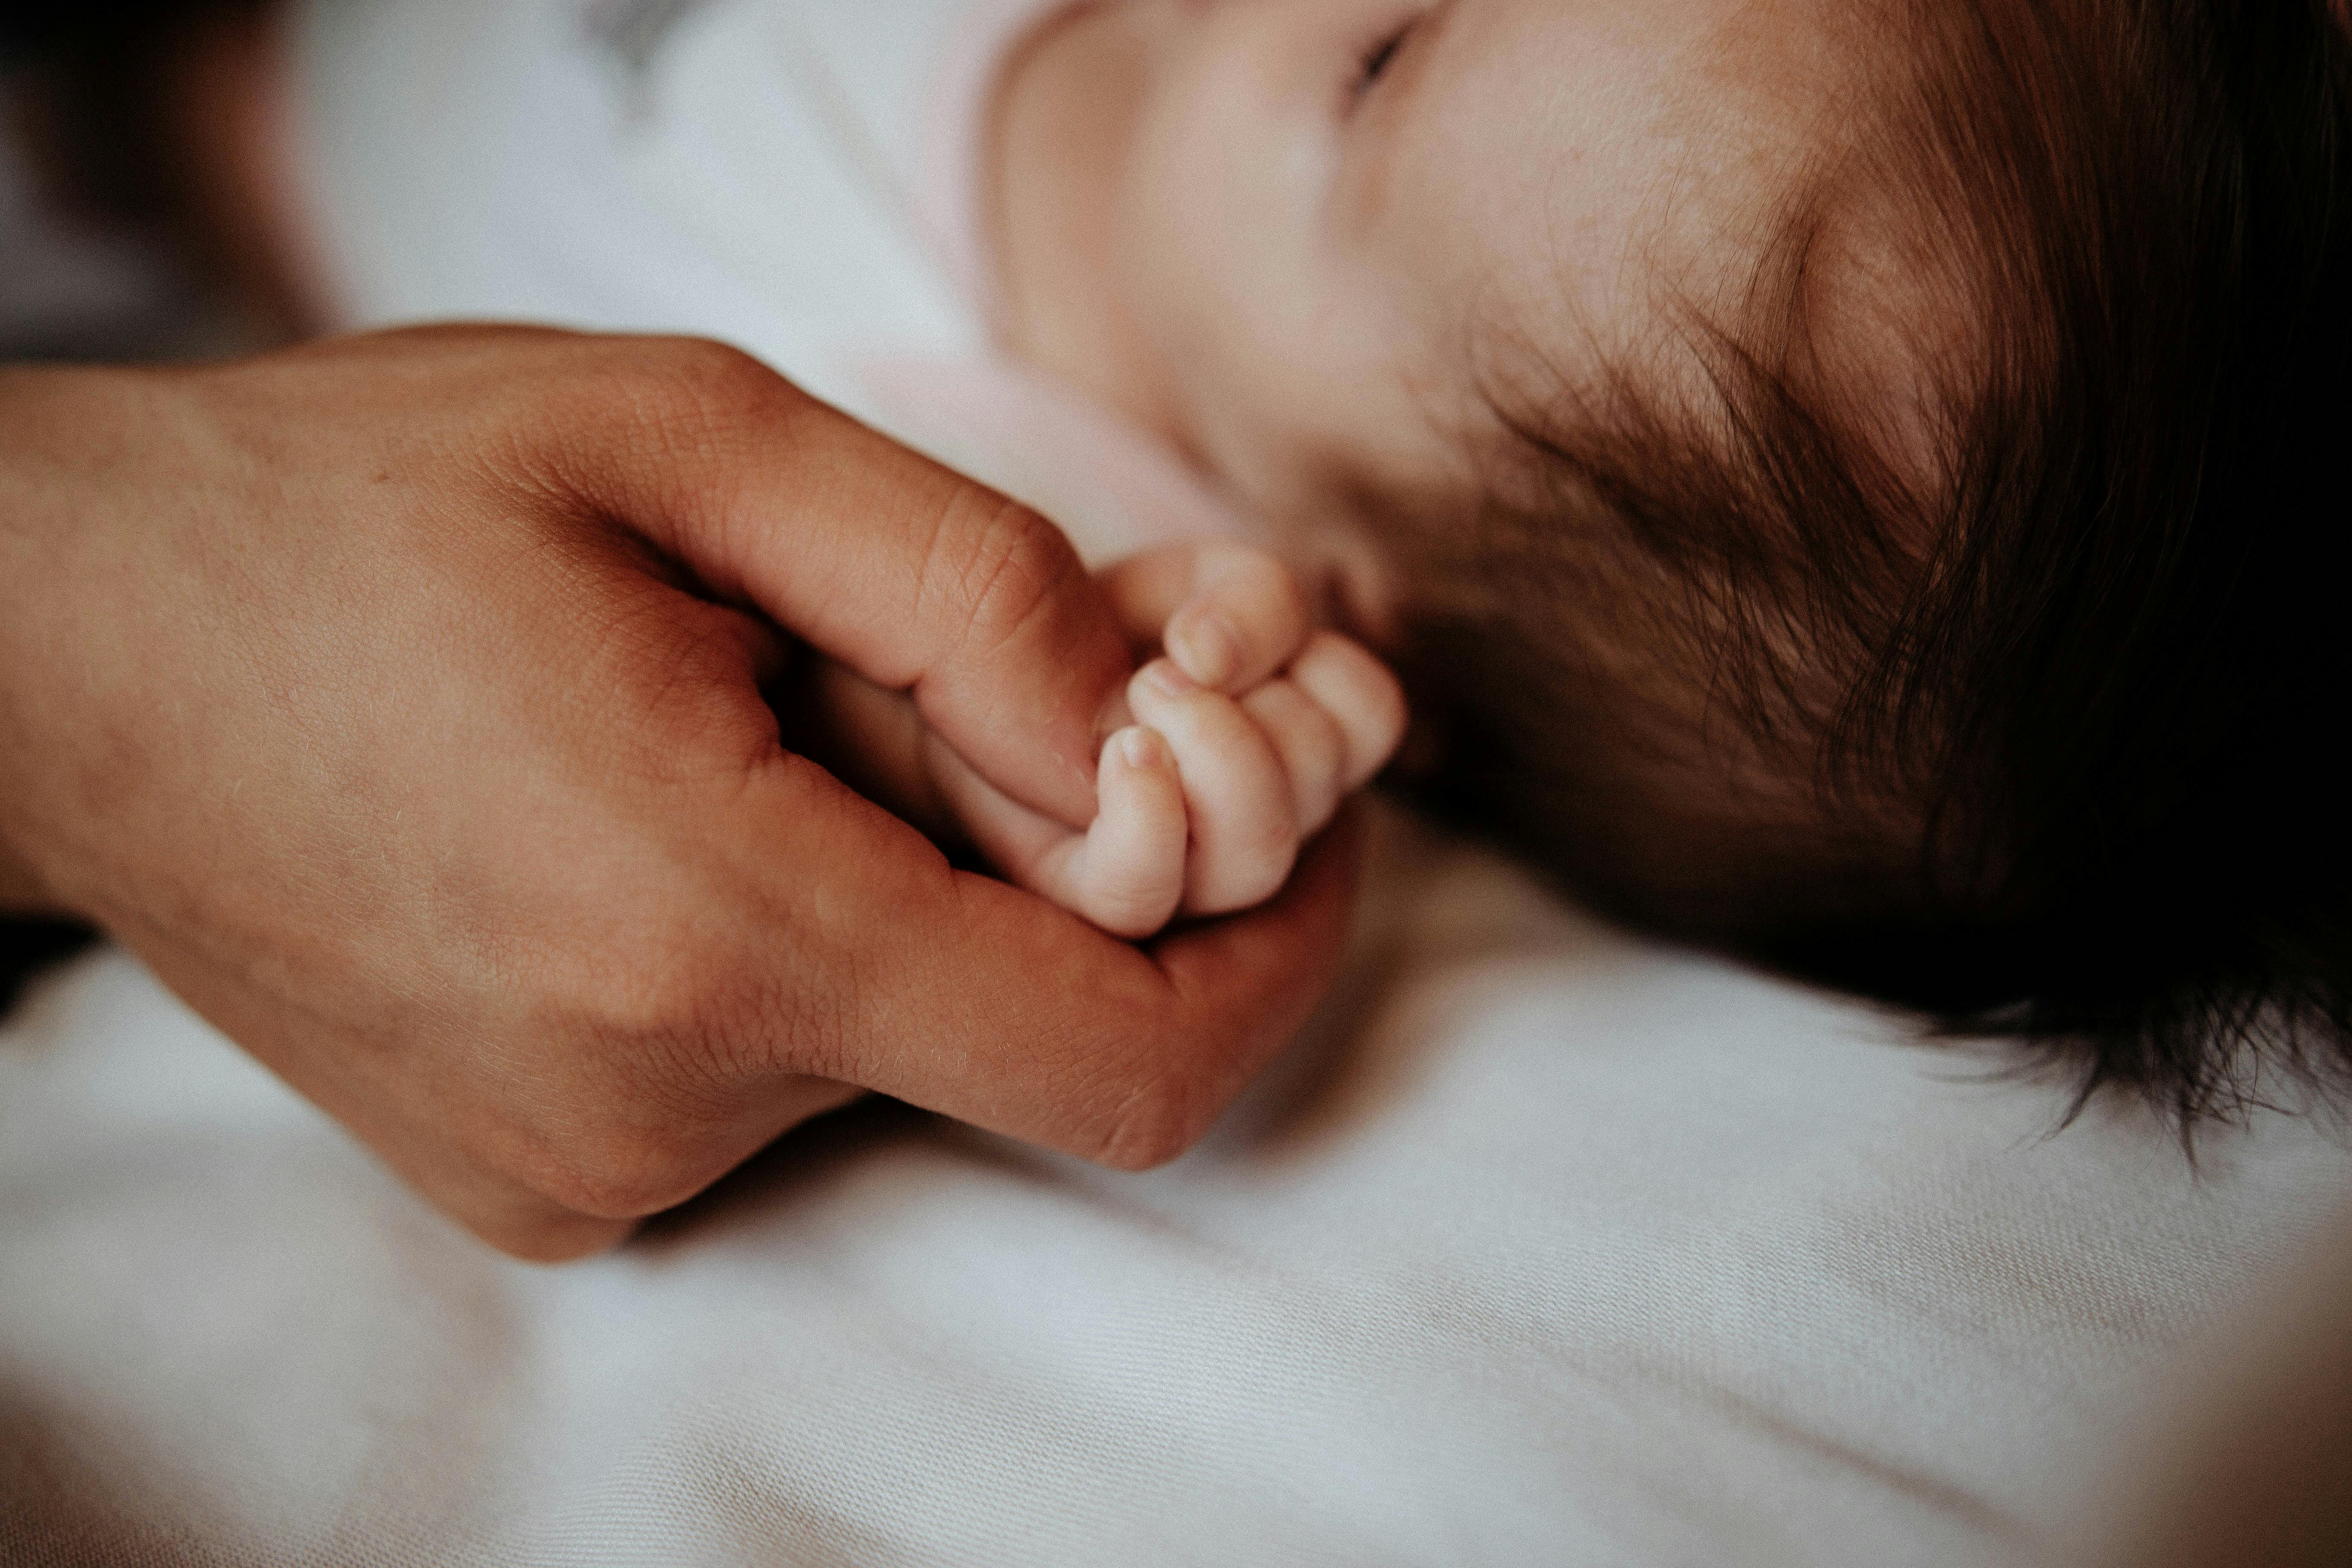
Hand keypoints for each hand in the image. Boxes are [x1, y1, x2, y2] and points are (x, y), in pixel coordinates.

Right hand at [0, 326, 1359, 1259]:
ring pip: (893, 1035)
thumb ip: (968, 591)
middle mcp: (651, 1106)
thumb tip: (1147, 735)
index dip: (1277, 957)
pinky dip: (810, 937)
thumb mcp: (688, 439)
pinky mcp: (546, 1179)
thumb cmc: (360, 507)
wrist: (70, 651)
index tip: (1315, 822)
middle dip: (1064, 856)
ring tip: (761, 717)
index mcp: (705, 933)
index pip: (1125, 1062)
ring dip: (912, 880)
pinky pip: (776, 1067)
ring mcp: (590, 1171)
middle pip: (1011, 1019)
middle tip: (980, 676)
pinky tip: (688, 803)